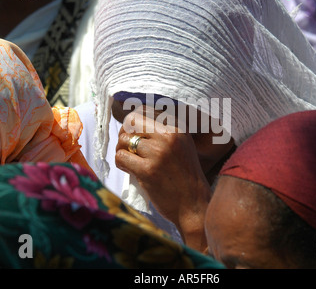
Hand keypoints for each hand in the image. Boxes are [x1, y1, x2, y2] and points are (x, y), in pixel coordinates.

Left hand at [115, 106, 210, 251]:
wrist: (194, 205)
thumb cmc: (186, 178)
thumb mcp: (183, 147)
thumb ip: (164, 132)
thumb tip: (133, 120)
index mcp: (177, 129)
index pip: (145, 111)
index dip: (134, 122)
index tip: (135, 134)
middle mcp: (168, 136)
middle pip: (131, 121)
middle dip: (125, 133)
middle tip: (128, 147)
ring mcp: (157, 153)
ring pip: (124, 140)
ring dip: (123, 151)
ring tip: (131, 161)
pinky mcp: (147, 170)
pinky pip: (121, 157)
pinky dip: (121, 164)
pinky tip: (131, 171)